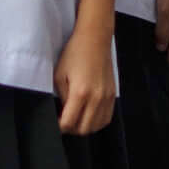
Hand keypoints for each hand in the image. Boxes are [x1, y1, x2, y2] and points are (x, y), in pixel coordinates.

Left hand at [54, 20, 116, 134]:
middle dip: (71, 129)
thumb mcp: (59, 75)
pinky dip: (97, 122)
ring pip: (97, 126)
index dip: (60, 127)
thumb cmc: (74, 54)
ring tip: (76, 120)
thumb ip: (61, 97)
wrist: (95, 39)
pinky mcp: (113, 95)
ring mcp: (106, 97)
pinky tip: (89, 117)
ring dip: (85, 128)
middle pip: (84, 129)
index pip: (69, 123)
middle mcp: (96, 98)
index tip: (55, 125)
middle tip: (64, 122)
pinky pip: (107, 118)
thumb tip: (64, 112)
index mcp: (80, 93)